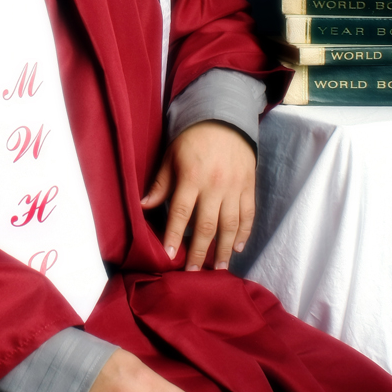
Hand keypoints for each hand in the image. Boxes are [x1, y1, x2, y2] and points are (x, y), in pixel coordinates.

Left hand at [141, 120, 255, 270]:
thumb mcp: (171, 157)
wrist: (225, 121)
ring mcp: (234, 187)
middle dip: (199, 251)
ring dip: (224, 248)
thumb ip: (160, 184)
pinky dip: (244, 232)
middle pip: (206, 225)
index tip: (169, 255)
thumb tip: (143, 206)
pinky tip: (238, 246)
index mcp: (192, 177)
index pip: (181, 212)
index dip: (175, 234)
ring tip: (218, 268)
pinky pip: (248, 214)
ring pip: (230, 224)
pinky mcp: (249, 186)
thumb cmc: (192, 140)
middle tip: (193, 271)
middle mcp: (214, 185)